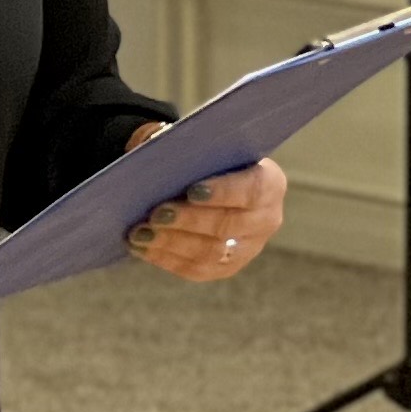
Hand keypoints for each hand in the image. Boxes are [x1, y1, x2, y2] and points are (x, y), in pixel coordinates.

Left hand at [118, 123, 287, 280]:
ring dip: (172, 243)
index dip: (223, 192)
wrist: (212, 181)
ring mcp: (248, 249)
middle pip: (228, 226)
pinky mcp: (225, 268)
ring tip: (141, 233)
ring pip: (210, 252)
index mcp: (270, 183)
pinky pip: (196, 269)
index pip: (252, 190)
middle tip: (156, 214)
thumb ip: (184, 142)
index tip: (191, 191)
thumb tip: (155, 146)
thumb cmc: (205, 157)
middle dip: (188, 221)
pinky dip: (166, 258)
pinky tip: (141, 247)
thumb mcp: (201, 142)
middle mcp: (266, 220)